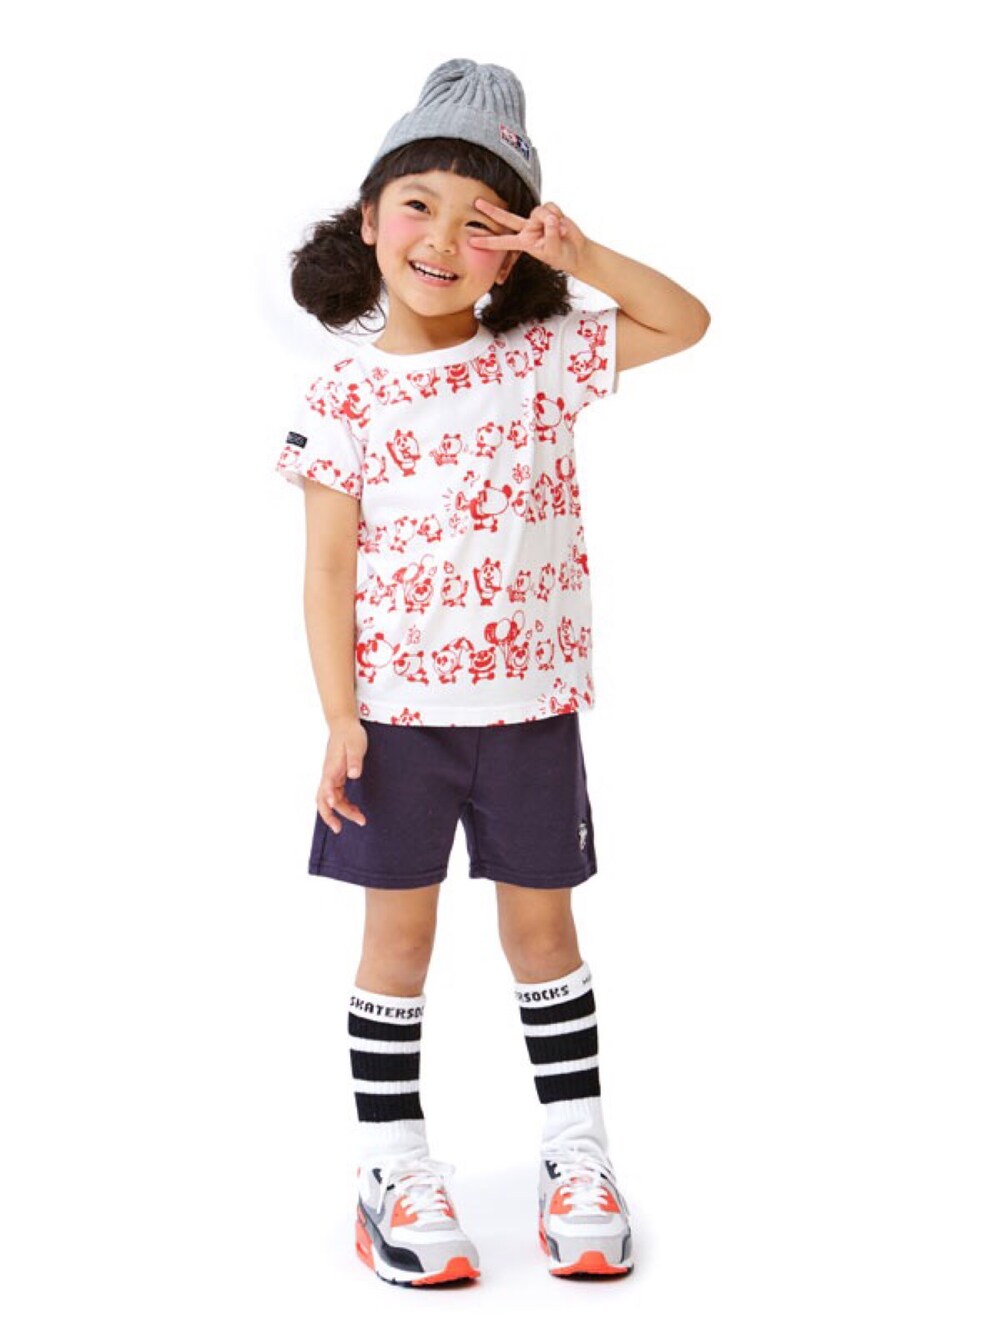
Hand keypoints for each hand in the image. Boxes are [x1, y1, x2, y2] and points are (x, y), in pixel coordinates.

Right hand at [316, 716, 368, 833]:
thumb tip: (354, 775)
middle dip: (329, 815)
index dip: (328, 799)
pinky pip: (337, 795)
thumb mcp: (355, 745)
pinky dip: (344, 804)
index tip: (333, 806)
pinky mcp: (336, 777)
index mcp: (331, 768)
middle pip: (323, 800)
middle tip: (339, 829)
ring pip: (330, 800)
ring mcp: (331, 777)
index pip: (326, 787)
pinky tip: (354, 809)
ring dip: (341, 812)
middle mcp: (328, 775)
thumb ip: (355, 760)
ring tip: (358, 819)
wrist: (344, 725)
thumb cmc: (350, 734)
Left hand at [468, 199, 589, 275]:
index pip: (503, 242)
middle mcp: (528, 229)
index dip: (488, 241)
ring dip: (551, 220)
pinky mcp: (548, 212)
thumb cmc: (563, 255)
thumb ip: (551, 233)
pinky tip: (563, 223)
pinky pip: (550, 207)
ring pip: (538, 211)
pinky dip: (559, 214)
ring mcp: (537, 220)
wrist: (576, 252)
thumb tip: (549, 218)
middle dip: (492, 211)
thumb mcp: (554, 249)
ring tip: (561, 232)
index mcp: (525, 242)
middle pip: (507, 218)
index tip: (471, 241)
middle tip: (477, 202)